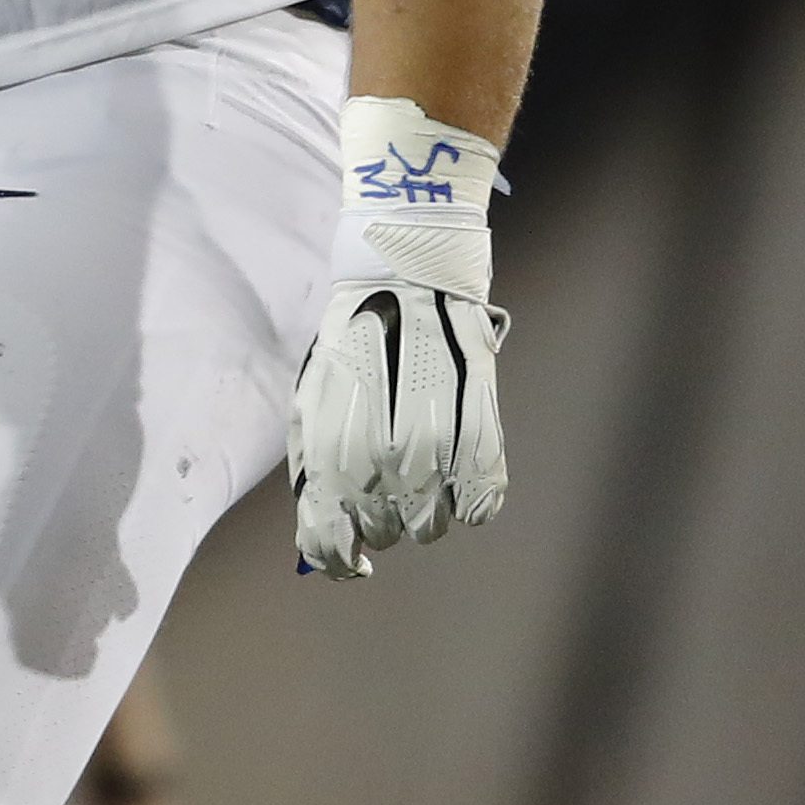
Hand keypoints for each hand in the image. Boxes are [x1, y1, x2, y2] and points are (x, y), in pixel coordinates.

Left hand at [291, 98, 508, 574]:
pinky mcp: (473, 360)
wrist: (403, 240)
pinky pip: (483, 444)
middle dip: (383, 524)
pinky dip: (481, 489)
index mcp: (324, 380)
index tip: (348, 565)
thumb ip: (322, 445)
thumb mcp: (325, 375)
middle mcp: (370, 375)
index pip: (325, 477)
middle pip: (377, 480)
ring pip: (431, 469)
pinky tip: (474, 510)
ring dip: (431, 513)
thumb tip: (321, 525)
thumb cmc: (358, 323)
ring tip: (427, 522)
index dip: (336, 532)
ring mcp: (425, 366)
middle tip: (387, 534)